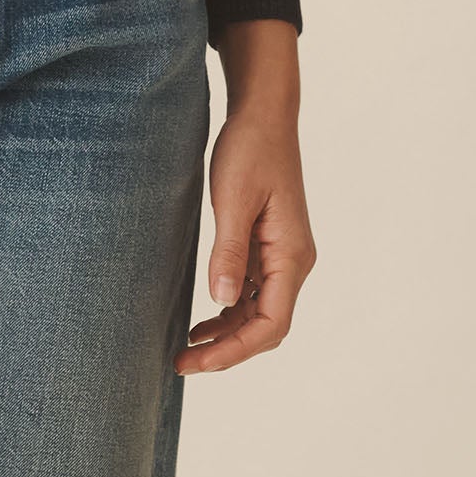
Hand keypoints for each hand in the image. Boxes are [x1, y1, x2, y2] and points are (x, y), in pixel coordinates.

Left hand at [178, 30, 316, 374]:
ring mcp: (283, 255)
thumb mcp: (232, 199)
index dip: (234, 351)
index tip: (196, 361)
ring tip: (187, 346)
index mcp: (291, 256)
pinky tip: (204, 316)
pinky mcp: (270, 245)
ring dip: (228, 333)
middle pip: (267, 326)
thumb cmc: (249, 150)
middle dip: (228, 350)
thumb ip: (229, 252)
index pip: (270, 325)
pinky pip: (255, 291)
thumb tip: (222, 303)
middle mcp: (294, 262)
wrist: (264, 114)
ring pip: (260, 312)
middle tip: (182, 362)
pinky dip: (230, 309)